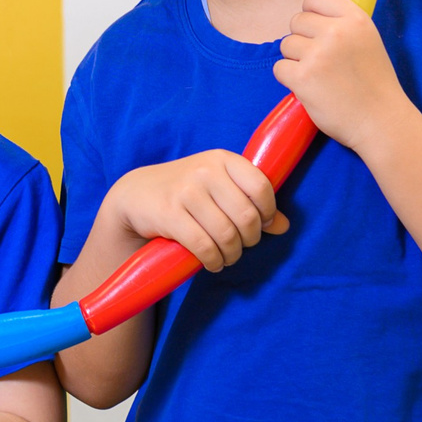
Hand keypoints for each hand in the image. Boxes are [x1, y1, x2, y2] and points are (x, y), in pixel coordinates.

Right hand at [106, 150, 288, 272]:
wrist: (137, 194)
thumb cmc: (187, 191)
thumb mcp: (220, 188)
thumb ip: (252, 202)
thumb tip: (284, 226)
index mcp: (223, 159)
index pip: (261, 187)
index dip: (267, 213)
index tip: (260, 225)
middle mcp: (206, 171)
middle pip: (246, 217)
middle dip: (249, 240)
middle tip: (241, 246)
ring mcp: (186, 191)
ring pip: (226, 235)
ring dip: (231, 255)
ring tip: (227, 257)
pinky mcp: (169, 214)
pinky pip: (203, 246)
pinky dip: (213, 261)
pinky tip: (213, 262)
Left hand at [271, 0, 407, 152]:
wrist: (380, 121)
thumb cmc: (374, 84)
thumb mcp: (368, 40)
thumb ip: (343, 24)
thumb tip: (312, 14)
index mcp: (355, 19)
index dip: (310, 11)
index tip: (315, 27)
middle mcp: (336, 32)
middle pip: (296, 21)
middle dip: (303, 40)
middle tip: (321, 61)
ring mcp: (317, 54)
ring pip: (286, 45)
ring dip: (296, 60)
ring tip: (319, 76)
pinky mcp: (302, 77)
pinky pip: (280, 68)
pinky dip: (290, 79)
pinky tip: (310, 88)